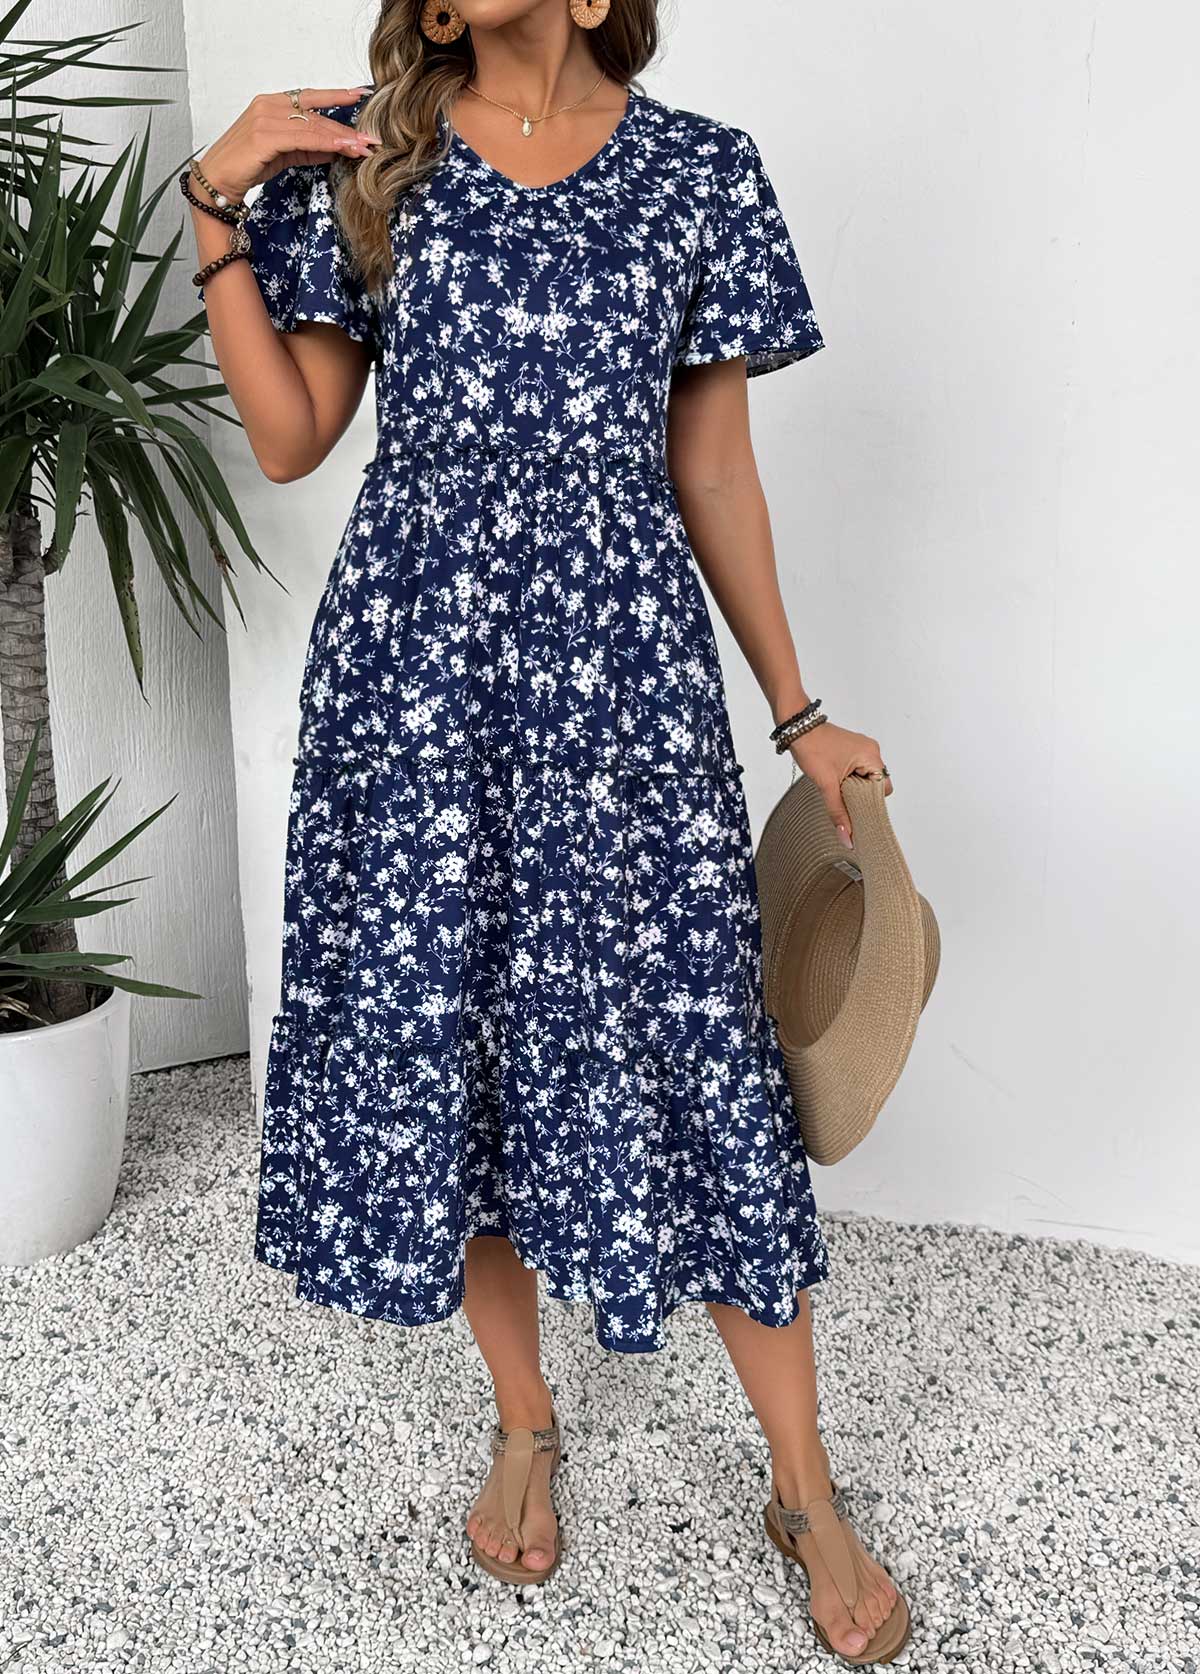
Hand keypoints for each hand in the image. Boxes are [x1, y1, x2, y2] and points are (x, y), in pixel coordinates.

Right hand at [194, 88, 380, 204]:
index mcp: (271, 103)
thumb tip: (335, 149)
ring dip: (340, 139)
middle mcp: (268, 105)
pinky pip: (302, 139)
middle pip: (316, 115)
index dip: (336, 95)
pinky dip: (325, 144)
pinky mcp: (264, 136)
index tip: (360, 95)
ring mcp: (265, 118)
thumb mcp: (284, 154)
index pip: (310, 97)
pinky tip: (342, 149)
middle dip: (345, 129)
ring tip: (362, 149)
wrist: (218, 180)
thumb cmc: (247, 165)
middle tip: (369, 140)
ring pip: (312, 127)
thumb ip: (307, 147)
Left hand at [786, 721, 891, 848]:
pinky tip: (836, 783)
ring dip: (853, 789)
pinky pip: (857, 771)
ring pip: (865, 779)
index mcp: (871, 756)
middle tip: (844, 802)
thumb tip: (848, 838)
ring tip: (837, 789)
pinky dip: (849, 780)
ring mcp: (861, 749)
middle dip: (861, 796)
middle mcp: (871, 750)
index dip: (872, 803)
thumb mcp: (826, 785)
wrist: (796, 727)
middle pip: (875, 785)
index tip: (859, 814)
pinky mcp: (851, 750)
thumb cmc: (812, 748)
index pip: (884, 789)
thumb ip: (838, 813)